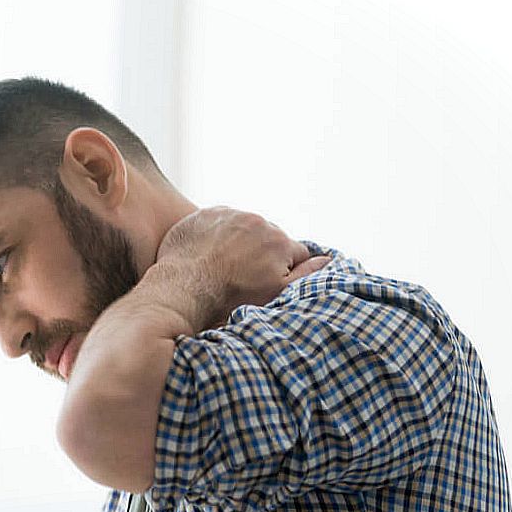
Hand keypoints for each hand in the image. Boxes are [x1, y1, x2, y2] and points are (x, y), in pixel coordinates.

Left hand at [151, 206, 330, 331]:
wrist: (184, 290)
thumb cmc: (231, 297)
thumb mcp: (275, 292)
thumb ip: (306, 274)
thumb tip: (328, 259)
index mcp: (280, 241)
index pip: (296, 252)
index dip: (284, 269)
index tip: (266, 281)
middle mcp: (258, 221)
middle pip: (268, 238)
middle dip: (261, 254)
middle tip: (242, 276)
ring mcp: (230, 214)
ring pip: (244, 228)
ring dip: (239, 242)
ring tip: (223, 266)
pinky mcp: (205, 214)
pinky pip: (218, 221)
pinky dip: (216, 234)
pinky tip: (207, 253)